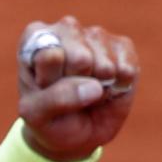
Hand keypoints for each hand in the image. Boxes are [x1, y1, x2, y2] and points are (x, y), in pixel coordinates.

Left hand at [16, 16, 138, 161]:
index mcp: (35, 37)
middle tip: (68, 90)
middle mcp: (66, 29)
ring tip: (85, 90)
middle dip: (76, 83)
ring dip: (97, 88)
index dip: (50, 81)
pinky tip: (106, 87)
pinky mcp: (123, 47)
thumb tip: (95, 87)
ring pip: (105, 65)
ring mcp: (96, 35)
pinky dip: (117, 88)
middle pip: (80, 58)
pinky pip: (126, 69)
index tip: (43, 87)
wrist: (73, 133)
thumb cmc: (48, 117)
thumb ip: (56, 98)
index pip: (49, 55)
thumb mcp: (36, 115)